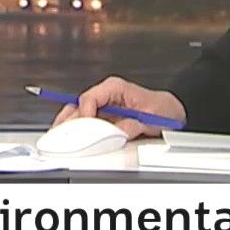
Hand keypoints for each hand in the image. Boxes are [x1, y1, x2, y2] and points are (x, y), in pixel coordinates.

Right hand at [56, 76, 184, 138]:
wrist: (169, 112)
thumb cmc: (162, 108)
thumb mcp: (151, 118)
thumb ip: (133, 125)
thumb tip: (117, 133)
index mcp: (115, 88)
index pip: (89, 99)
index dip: (84, 116)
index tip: (84, 132)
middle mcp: (105, 94)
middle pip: (78, 107)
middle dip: (69, 124)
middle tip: (63, 140)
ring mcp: (101, 106)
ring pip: (76, 114)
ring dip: (68, 128)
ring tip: (61, 142)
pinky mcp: (101, 117)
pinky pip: (83, 122)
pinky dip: (75, 132)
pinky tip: (71, 141)